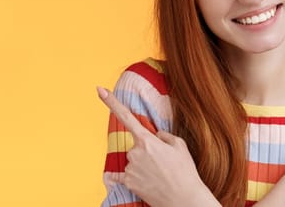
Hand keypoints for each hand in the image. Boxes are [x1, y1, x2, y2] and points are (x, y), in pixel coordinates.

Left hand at [97, 86, 218, 206]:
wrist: (184, 199)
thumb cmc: (185, 172)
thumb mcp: (180, 146)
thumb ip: (164, 136)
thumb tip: (155, 136)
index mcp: (147, 140)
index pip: (125, 116)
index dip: (111, 102)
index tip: (99, 90)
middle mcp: (134, 153)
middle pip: (136, 146)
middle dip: (146, 151)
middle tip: (163, 162)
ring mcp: (130, 169)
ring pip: (132, 161)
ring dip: (142, 165)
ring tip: (160, 174)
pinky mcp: (128, 183)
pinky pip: (121, 176)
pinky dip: (123, 178)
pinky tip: (128, 179)